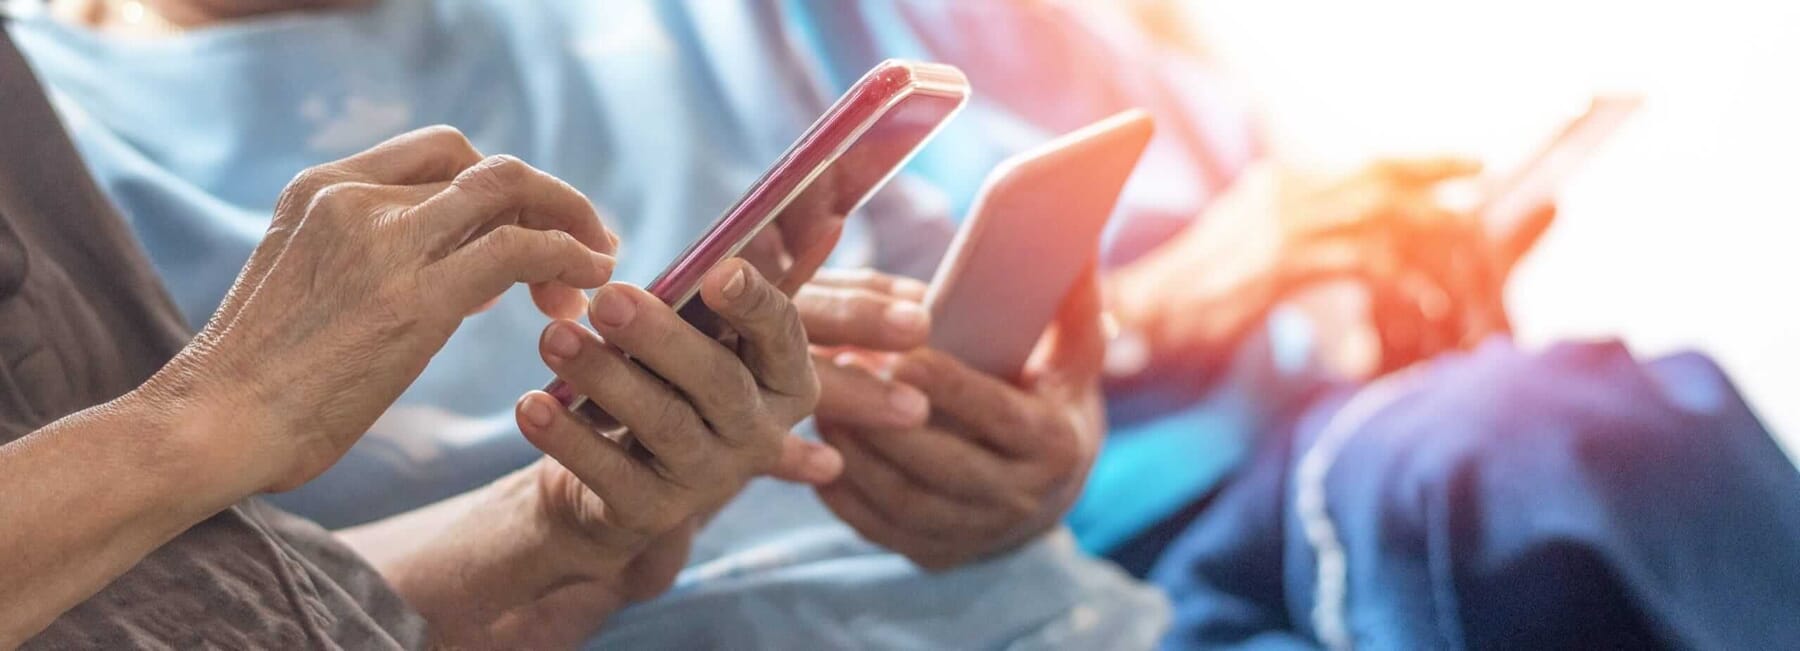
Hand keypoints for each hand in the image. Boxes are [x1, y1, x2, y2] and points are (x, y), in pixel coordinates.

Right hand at [153, 126, 615, 492]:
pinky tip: (587, 285)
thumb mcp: (311, 285)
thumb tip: (467, 279)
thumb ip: (376, 260)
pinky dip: (568, 256)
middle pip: (486, 168)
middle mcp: (355, 200)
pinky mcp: (416, 298)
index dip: (502, 185)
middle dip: (549, 202)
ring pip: (511, 194)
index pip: (442, 151)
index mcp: (324, 188)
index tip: (530, 231)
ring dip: (569, 225)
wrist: (213, 425)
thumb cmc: (261, 380)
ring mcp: (385, 243)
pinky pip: (519, 250)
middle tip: (587, 249)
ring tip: (596, 273)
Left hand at [405, 260, 819, 645]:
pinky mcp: (653, 512)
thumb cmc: (664, 382)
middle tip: (606, 298)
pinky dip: (568, 438)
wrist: (615, 481)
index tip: (720, 269)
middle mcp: (759, 433)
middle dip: (661, 337)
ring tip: (552, 338)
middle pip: (718, 381)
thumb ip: (704, 298)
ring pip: (663, 423)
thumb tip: (723, 242)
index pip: (782, 335)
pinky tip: (531, 404)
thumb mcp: (692, 339)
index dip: (756, 303)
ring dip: (606, 377)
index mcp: (783, 380)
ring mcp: (709, 478)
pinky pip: (611, 473)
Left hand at [813, 269, 1106, 569]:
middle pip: (942, 463)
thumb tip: (1076, 245)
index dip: (947, 385)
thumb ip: (1073, 303)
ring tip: (819, 403)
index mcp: (1055, 444)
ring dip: (855, 452)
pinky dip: (842, 492)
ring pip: (902, 498)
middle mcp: (1020, 499)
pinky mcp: (935, 555)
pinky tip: (816, 451)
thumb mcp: (1073, 354)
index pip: (994, 414)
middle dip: (885, 418)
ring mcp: (975, 535)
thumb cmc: (1051, 399)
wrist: (1049, 490)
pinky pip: (878, 525)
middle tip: (839, 370)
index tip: (898, 350)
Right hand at [1108, 157, 1549, 380]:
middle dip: (1447, 200)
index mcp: (1277, 185)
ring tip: (1466, 299)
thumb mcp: (1245, 255)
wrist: (1134, 319)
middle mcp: (1285, 193)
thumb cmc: (1186, 305)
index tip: (1469, 169)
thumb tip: (1347, 248)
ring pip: (1389, 223)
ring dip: (1435, 261)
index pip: (1367, 163)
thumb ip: (1292, 240)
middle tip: (1491, 226)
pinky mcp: (1282, 263)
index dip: (1424, 163)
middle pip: (1388, 182)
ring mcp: (1283, 224)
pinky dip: (1404, 293)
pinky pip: (1368, 266)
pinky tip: (1423, 321)